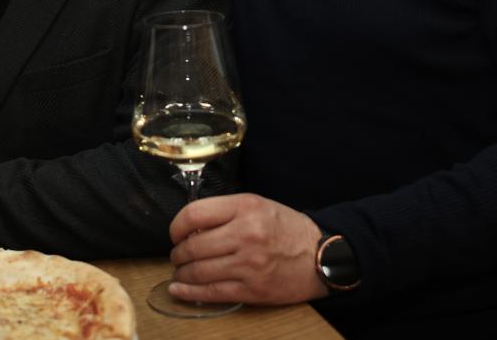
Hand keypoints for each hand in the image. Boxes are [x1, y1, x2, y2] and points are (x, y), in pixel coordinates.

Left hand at [167, 193, 328, 304]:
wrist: (320, 256)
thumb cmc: (287, 228)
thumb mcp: (258, 205)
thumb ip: (225, 212)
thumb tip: (189, 227)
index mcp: (246, 207)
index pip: (194, 214)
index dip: (176, 226)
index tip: (175, 233)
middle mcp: (246, 234)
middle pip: (193, 246)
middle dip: (178, 253)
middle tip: (178, 254)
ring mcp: (248, 264)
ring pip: (198, 271)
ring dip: (182, 272)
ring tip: (181, 270)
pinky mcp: (252, 289)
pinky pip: (211, 292)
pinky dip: (189, 292)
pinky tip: (178, 289)